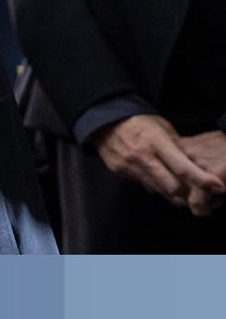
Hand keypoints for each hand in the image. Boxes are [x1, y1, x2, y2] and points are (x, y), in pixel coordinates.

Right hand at [89, 114, 223, 208]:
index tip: (218, 187)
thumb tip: (193, 166)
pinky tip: (159, 180)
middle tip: (199, 196)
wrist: (104, 121)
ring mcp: (129, 166)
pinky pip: (144, 185)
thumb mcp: (162, 128)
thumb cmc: (139, 122)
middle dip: (188, 195)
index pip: (183, 167)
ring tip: (182, 195)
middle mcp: (142, 156)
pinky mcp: (120, 172)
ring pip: (159, 190)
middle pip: (172, 187)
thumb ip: (177, 147)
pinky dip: (155, 186)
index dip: (202, 180)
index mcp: (156, 142)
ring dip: (173, 194)